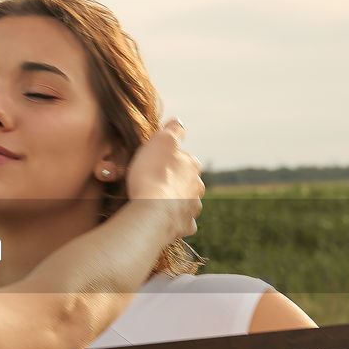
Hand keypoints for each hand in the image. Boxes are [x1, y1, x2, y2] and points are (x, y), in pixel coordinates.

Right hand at [126, 118, 203, 237]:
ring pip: (186, 201)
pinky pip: (181, 222)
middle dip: (175, 181)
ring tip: (156, 202)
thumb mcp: (161, 141)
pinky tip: (162, 219)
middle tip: (154, 182)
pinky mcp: (185, 226)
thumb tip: (179, 122)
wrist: (151, 212)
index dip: (168, 159)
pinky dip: (174, 220)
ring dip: (175, 201)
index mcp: (192, 165)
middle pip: (187, 180)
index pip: (184, 158)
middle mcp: (197, 186)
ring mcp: (192, 208)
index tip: (154, 163)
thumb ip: (173, 130)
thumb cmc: (153, 174)